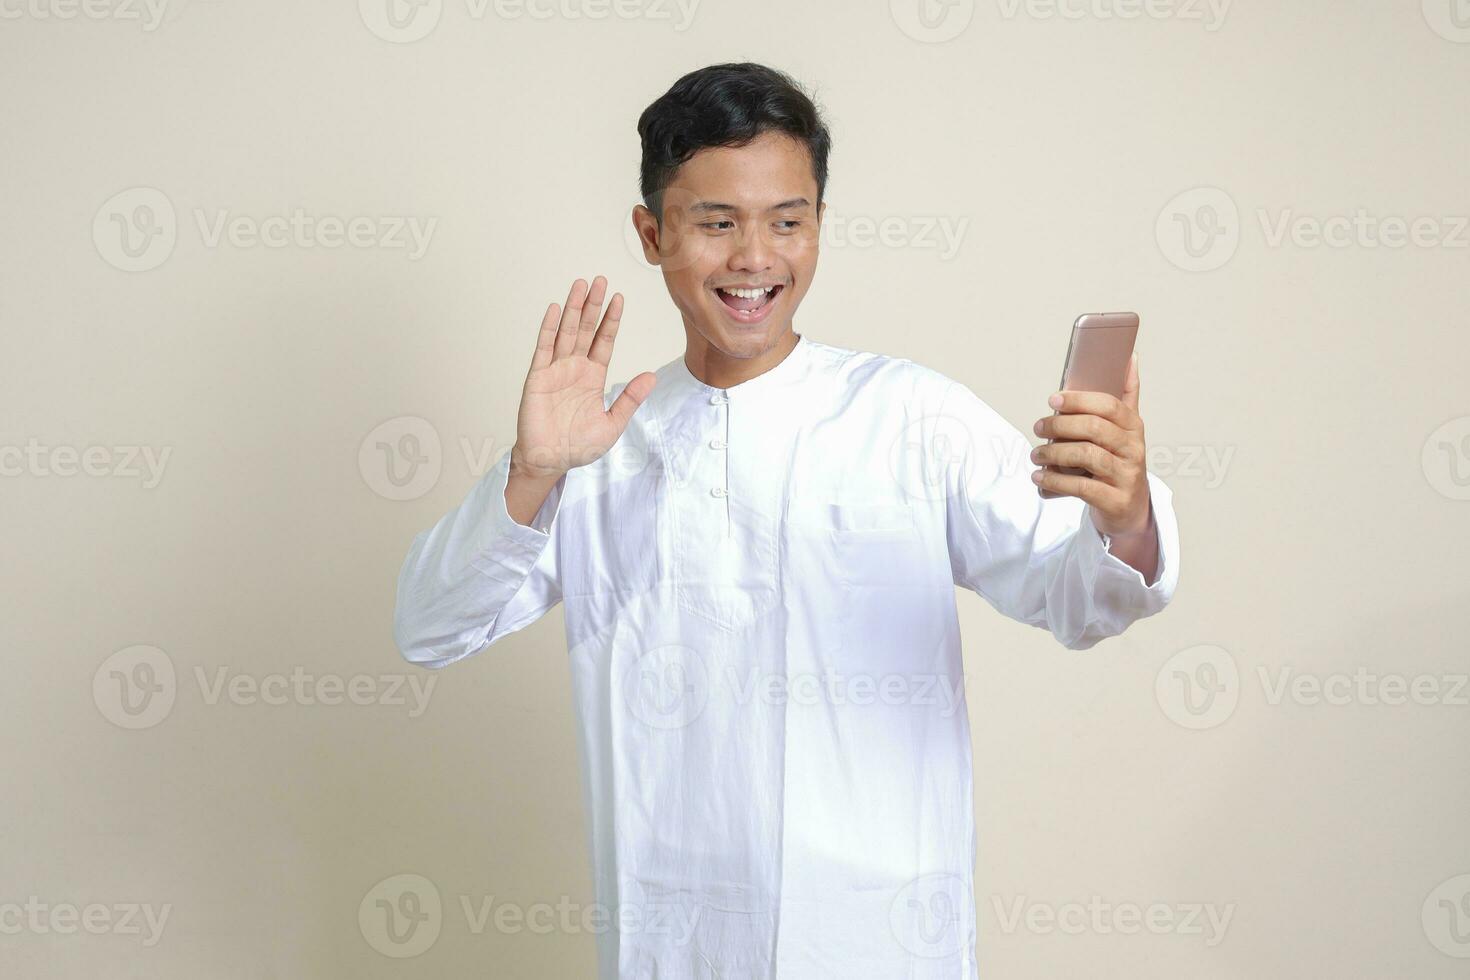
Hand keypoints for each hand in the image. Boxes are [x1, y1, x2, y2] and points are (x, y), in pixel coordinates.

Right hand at [511, 276, 656, 480]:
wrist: (550, 461)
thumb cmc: (578, 446)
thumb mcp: (612, 424)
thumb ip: (629, 399)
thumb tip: (651, 376)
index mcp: (593, 377)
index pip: (604, 341)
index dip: (611, 320)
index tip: (619, 298)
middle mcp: (575, 368)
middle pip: (585, 329)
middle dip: (593, 305)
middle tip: (600, 280)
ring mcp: (555, 370)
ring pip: (566, 332)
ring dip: (573, 308)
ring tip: (580, 285)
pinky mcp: (538, 377)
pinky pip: (544, 348)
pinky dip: (549, 328)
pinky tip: (555, 309)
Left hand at [1029, 351, 1152, 537]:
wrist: (1129, 509)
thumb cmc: (1119, 462)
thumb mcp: (1124, 429)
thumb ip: (1125, 396)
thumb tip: (1129, 357)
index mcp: (1133, 426)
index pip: (1108, 405)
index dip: (1079, 399)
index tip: (1054, 399)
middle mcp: (1134, 449)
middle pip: (1095, 428)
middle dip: (1060, 425)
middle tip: (1038, 427)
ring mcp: (1126, 475)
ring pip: (1087, 456)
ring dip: (1054, 453)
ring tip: (1035, 455)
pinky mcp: (1116, 500)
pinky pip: (1082, 487)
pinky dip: (1056, 481)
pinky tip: (1039, 477)